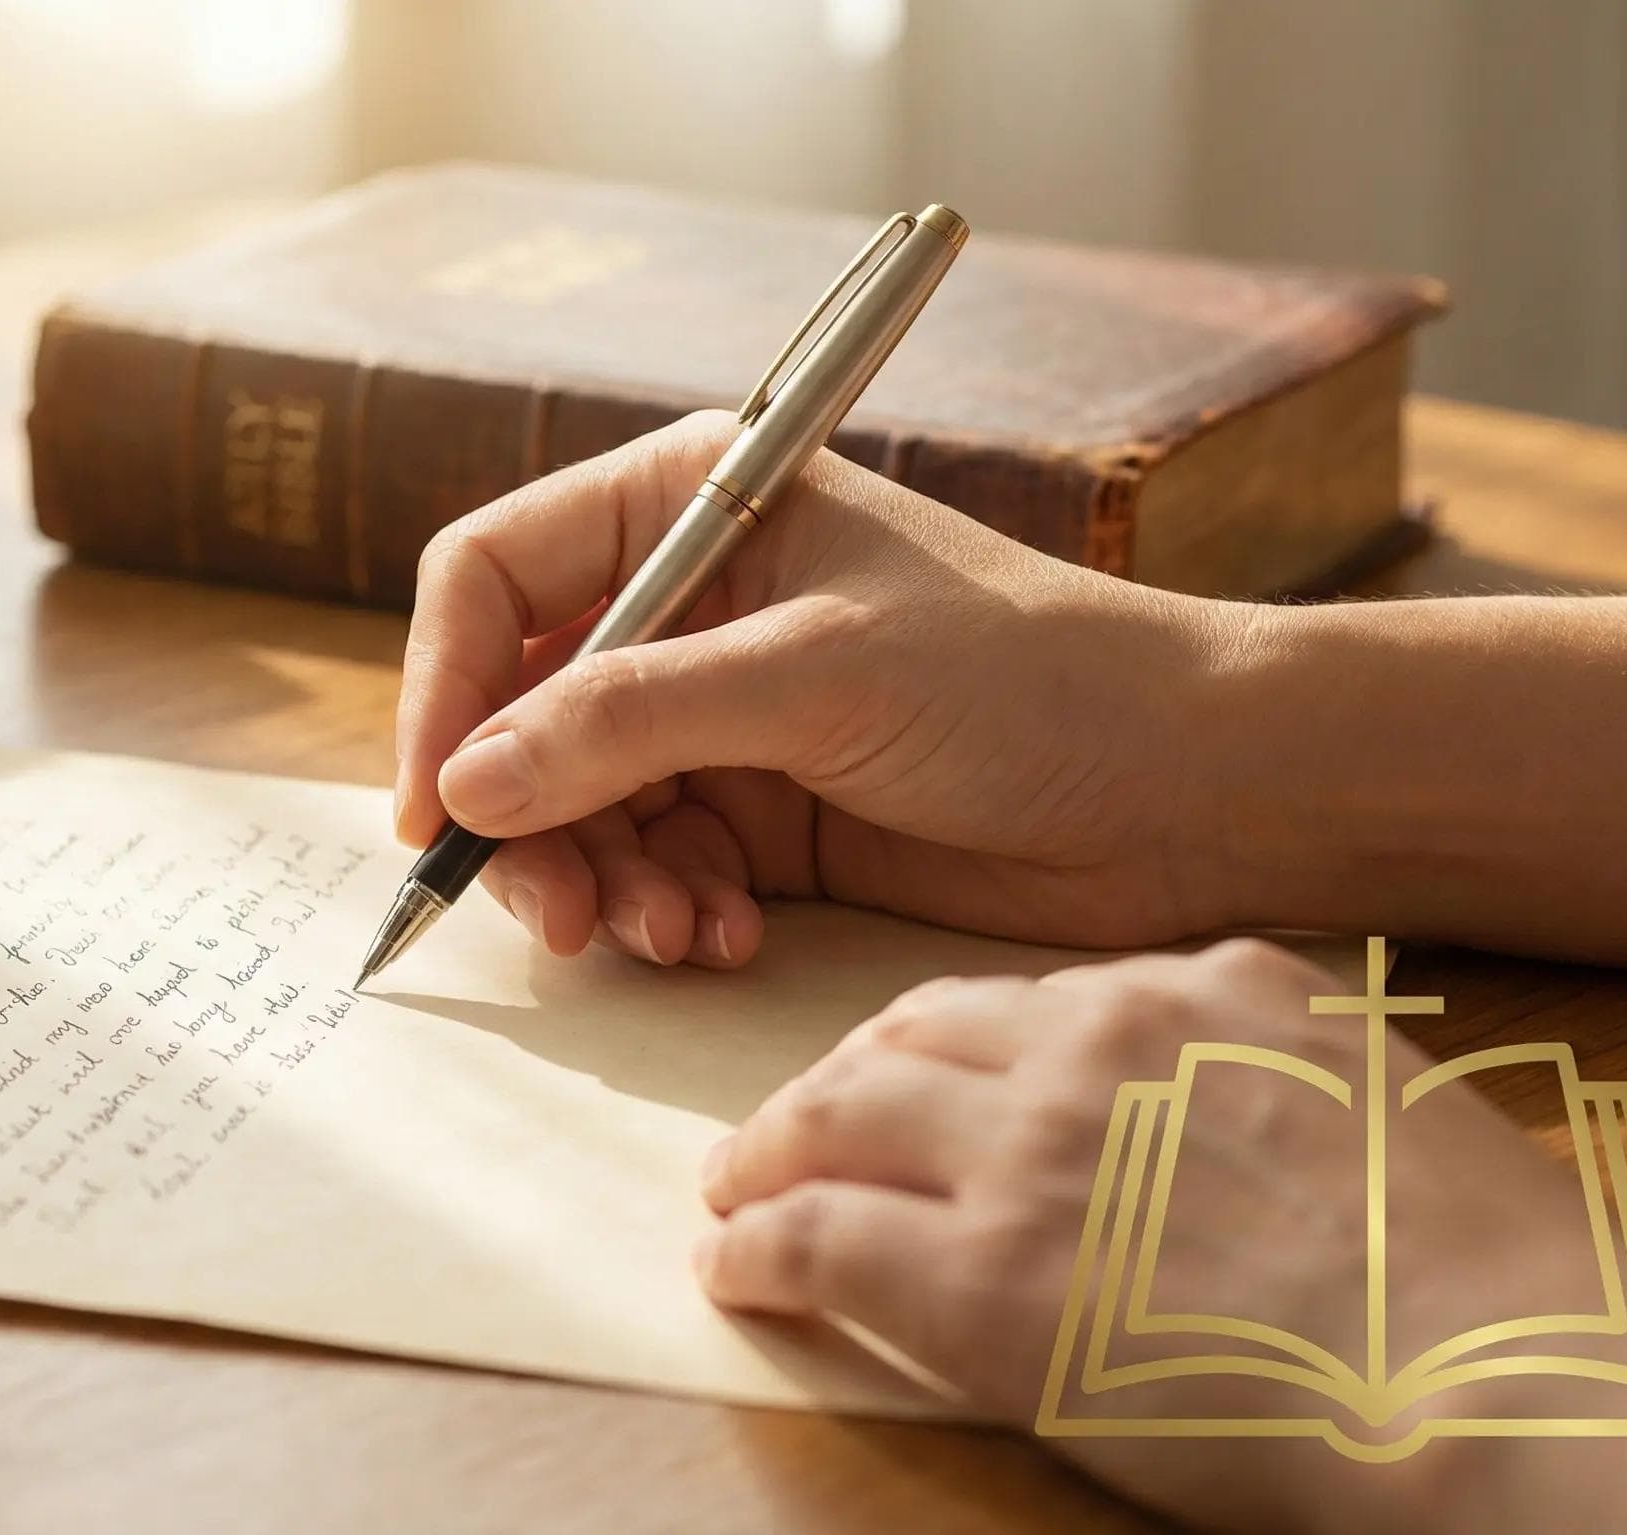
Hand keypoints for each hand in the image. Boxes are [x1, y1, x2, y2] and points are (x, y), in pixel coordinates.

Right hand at [394, 411, 1249, 968]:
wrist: (1191, 788)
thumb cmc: (1030, 679)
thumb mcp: (815, 678)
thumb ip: (627, 723)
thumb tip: (465, 785)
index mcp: (692, 502)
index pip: (494, 578)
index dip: (442, 689)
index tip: (434, 809)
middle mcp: (687, 603)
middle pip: (514, 711)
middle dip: (524, 821)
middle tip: (558, 915)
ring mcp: (719, 715)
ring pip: (573, 808)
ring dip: (601, 883)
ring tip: (671, 933)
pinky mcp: (759, 814)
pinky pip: (650, 868)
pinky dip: (665, 913)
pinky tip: (724, 941)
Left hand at [693, 938, 1626, 1534]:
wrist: (1503, 1374)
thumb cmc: (1490, 1277)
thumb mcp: (1388, 1106)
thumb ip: (1276, 1079)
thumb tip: (1228, 1109)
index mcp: (1209, 991)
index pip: (1026, 1000)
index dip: (948, 1045)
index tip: (916, 1076)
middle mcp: (1098, 1044)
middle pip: (909, 1037)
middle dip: (840, 1077)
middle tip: (795, 1120)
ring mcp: (1027, 1156)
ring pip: (836, 1117)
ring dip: (768, 1149)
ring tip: (735, 1183)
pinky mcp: (976, 1279)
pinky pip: (816, 1238)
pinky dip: (756, 1248)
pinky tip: (732, 1267)